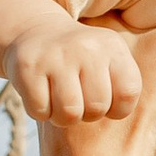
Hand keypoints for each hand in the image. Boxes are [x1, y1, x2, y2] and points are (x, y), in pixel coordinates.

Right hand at [4, 14, 144, 124]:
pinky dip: (40, 112)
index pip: (127, 94)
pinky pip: (40, 110)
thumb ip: (122, 87)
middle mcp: (87, 47)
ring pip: (69, 113)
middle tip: (78, 101)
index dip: (117, 110)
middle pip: (97, 107)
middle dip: (87, 115)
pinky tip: (41, 95)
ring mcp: (56, 55)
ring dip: (63, 117)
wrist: (37, 32)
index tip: (106, 101)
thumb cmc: (80, 61)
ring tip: (60, 102)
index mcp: (112, 46)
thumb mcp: (108, 61)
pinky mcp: (28, 66)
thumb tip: (120, 122)